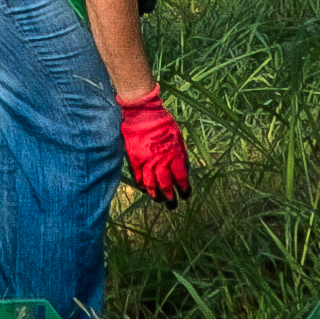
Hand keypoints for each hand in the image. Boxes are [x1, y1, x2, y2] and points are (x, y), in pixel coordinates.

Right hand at [114, 86, 192, 200]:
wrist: (142, 114)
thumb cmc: (163, 124)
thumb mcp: (178, 138)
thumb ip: (181, 155)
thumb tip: (183, 170)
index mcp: (174, 155)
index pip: (180, 178)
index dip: (183, 188)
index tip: (185, 194)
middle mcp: (160, 160)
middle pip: (165, 185)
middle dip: (170, 197)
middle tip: (172, 204)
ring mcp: (146, 161)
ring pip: (150, 184)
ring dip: (155, 194)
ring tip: (159, 200)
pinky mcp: (134, 160)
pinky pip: (138, 177)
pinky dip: (142, 186)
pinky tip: (146, 190)